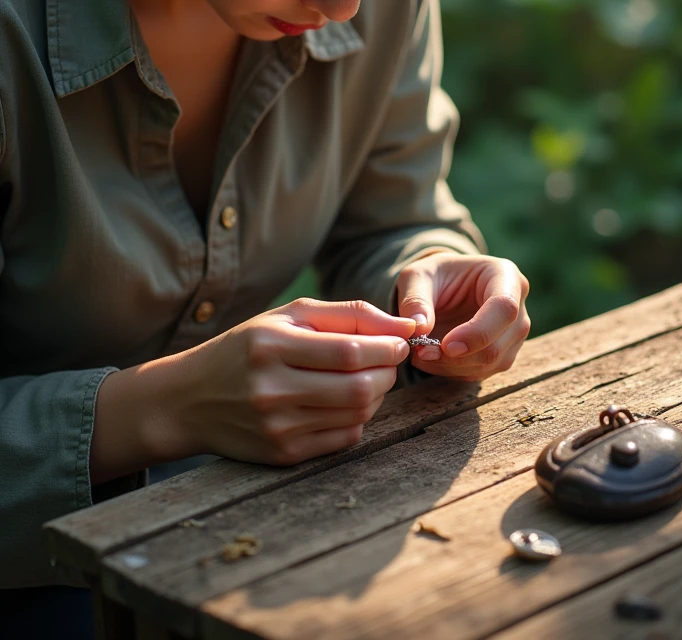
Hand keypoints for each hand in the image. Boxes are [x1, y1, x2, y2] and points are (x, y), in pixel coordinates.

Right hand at [172, 298, 415, 465]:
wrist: (189, 399)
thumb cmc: (248, 348)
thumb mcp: (289, 316)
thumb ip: (348, 314)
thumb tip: (405, 325)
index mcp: (271, 345)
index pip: (350, 351)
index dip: (387, 347)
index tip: (400, 341)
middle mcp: (271, 388)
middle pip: (358, 388)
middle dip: (387, 372)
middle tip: (387, 361)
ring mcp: (277, 426)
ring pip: (356, 414)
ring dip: (375, 395)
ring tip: (365, 378)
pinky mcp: (282, 454)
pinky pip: (343, 438)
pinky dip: (357, 418)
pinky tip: (343, 403)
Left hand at [395, 253, 529, 379]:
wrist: (443, 285)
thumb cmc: (434, 274)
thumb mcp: (417, 276)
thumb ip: (416, 299)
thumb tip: (419, 328)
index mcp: (505, 275)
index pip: (504, 308)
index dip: (477, 332)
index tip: (446, 345)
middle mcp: (518, 306)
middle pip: (498, 343)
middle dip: (457, 356)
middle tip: (421, 352)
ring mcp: (513, 334)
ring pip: (491, 363)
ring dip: (452, 366)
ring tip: (421, 354)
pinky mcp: (503, 354)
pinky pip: (482, 372)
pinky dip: (453, 371)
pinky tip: (431, 360)